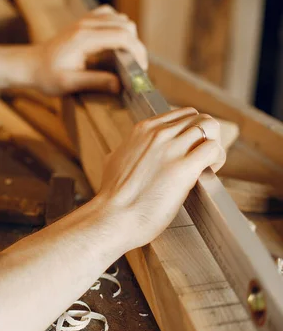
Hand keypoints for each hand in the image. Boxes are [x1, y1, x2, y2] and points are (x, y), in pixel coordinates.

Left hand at [32, 5, 146, 96]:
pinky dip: (117, 26)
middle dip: (135, 45)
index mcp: (84, 39)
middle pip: (125, 24)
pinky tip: (114, 42)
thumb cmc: (46, 76)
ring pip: (119, 17)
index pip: (122, 36)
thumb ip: (96, 82)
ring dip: (127, 35)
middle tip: (134, 66)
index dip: (137, 51)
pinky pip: (108, 15)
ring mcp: (84, 20)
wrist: (29, 65)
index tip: (140, 69)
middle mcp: (85, 25)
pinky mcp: (83, 21)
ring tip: (125, 56)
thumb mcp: (69, 83)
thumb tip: (120, 85)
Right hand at [94, 108, 225, 251]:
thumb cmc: (112, 196)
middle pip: (199, 118)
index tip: (190, 147)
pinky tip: (210, 171)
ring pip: (210, 127)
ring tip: (209, 164)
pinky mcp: (184, 168)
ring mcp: (172, 148)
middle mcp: (159, 133)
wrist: (113, 215)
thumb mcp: (115, 160)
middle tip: (204, 157)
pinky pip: (213, 148)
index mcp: (143, 129)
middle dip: (207, 137)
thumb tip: (130, 151)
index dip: (192, 131)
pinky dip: (217, 158)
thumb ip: (128, 150)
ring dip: (214, 145)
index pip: (182, 114)